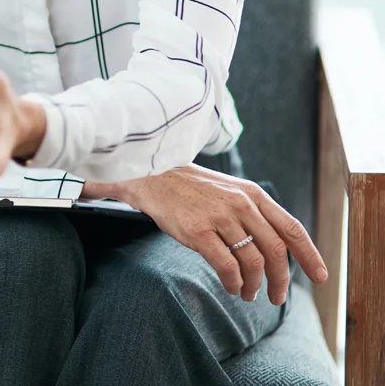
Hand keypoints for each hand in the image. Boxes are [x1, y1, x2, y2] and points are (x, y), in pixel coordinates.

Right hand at [84, 164, 328, 304]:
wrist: (151, 175)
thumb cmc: (191, 187)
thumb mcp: (228, 189)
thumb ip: (253, 212)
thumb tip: (277, 249)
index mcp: (251, 193)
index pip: (291, 227)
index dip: (309, 255)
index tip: (321, 276)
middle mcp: (240, 203)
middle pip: (275, 251)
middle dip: (281, 280)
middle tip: (276, 297)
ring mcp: (219, 217)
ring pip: (252, 262)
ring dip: (255, 285)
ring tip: (246, 293)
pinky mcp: (198, 231)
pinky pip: (226, 266)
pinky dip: (233, 282)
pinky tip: (230, 285)